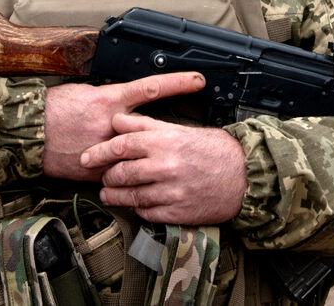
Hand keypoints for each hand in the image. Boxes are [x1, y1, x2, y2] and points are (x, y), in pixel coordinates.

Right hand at [42, 72, 205, 181]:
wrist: (28, 132)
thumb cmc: (55, 107)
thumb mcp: (86, 93)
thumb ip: (110, 99)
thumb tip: (127, 102)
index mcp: (109, 99)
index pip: (152, 88)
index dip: (178, 83)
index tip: (199, 80)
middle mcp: (110, 124)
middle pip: (149, 130)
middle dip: (165, 136)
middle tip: (181, 139)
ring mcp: (104, 149)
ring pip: (135, 156)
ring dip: (140, 158)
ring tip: (138, 158)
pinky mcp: (95, 171)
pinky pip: (116, 174)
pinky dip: (118, 173)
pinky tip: (117, 172)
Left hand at [81, 113, 247, 223]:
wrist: (245, 175)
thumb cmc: (215, 150)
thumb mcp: (181, 129)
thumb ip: (146, 124)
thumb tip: (119, 119)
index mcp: (165, 141)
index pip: (122, 145)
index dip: (100, 151)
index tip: (88, 157)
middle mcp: (165, 166)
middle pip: (122, 173)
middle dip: (107, 175)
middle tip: (102, 175)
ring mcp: (171, 191)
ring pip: (130, 196)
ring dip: (115, 196)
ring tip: (109, 193)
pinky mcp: (177, 212)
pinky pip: (147, 214)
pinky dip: (137, 209)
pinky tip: (135, 204)